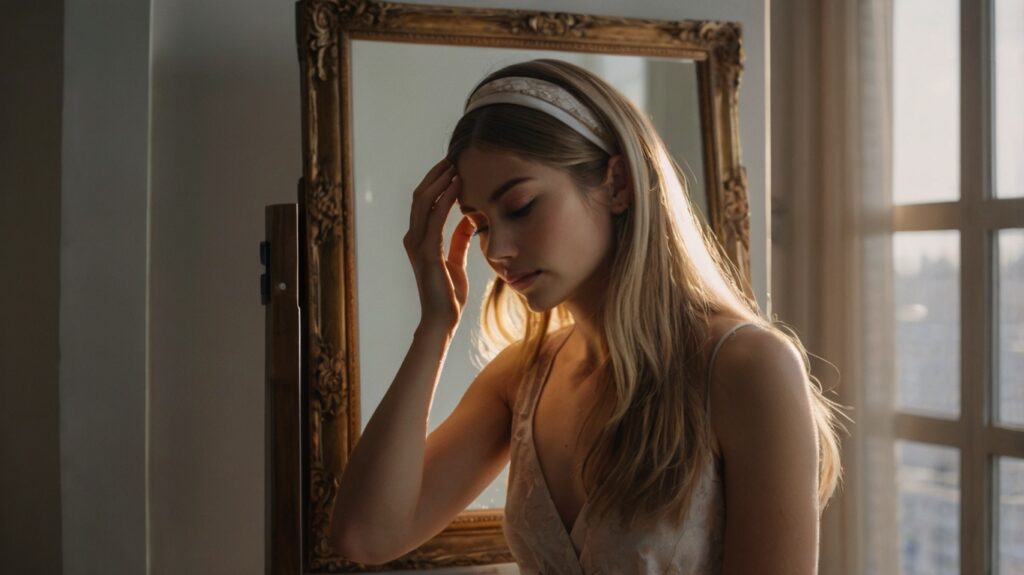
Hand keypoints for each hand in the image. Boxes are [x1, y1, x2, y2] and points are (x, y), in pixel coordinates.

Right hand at [403, 157, 475, 331]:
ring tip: (456, 164)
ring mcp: (417, 244)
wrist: (442, 320)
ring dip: (440, 180)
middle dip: (437, 174)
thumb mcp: (457, 260)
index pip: (425, 201)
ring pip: (423, 201)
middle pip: (421, 195)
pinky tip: (457, 185)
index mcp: (419, 239)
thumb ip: (459, 239)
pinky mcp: (426, 252)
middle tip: (455, 157)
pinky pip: (435, 217)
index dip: (437, 182)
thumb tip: (468, 219)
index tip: (454, 166)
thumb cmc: (449, 294)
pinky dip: (445, 198)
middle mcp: (413, 238)